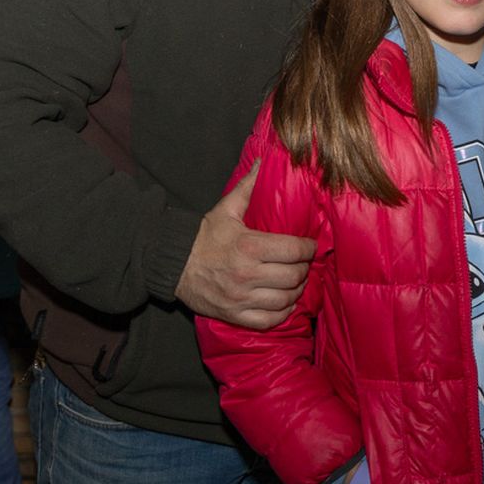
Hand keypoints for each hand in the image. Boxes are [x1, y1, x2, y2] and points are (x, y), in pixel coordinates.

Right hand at [175, 164, 315, 328]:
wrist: (172, 264)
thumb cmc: (204, 236)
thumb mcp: (226, 209)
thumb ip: (249, 187)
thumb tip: (264, 162)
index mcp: (248, 246)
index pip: (294, 250)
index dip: (309, 248)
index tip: (310, 245)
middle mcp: (247, 274)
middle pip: (294, 276)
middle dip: (304, 268)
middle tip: (303, 263)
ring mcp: (240, 297)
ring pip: (286, 299)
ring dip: (296, 290)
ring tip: (296, 281)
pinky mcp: (234, 315)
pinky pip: (269, 320)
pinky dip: (283, 313)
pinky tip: (285, 302)